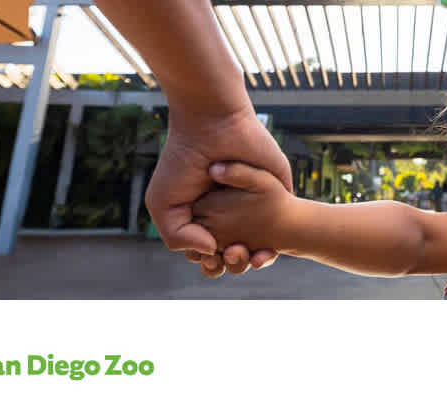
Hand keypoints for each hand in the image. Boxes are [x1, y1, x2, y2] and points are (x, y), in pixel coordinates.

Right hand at [144, 107, 291, 259]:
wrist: (212, 124)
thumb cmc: (183, 160)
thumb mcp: (164, 203)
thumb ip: (177, 236)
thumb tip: (210, 251)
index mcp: (205, 217)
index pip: (210, 255)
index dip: (209, 263)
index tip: (209, 257)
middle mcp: (231, 214)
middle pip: (234, 256)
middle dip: (231, 264)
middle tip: (227, 253)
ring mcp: (255, 206)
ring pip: (258, 250)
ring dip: (249, 261)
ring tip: (240, 250)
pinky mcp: (278, 195)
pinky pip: (282, 232)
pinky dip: (272, 249)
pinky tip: (264, 251)